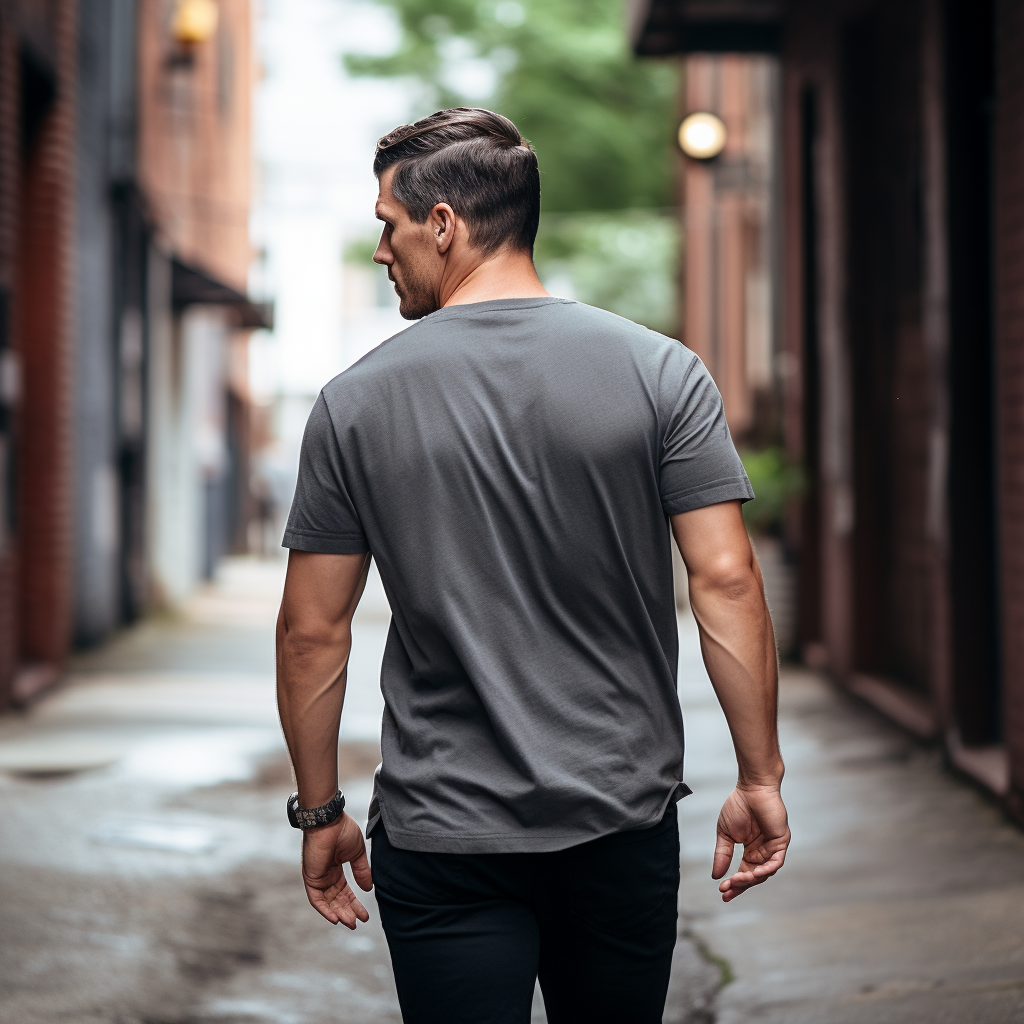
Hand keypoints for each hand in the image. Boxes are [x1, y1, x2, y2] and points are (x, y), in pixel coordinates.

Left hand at [301, 812, 372, 927]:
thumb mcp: (357, 853)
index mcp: (336, 868)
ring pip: (328, 902)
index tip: (365, 914)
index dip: (355, 903)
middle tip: (358, 922)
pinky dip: (325, 910)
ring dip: (339, 913)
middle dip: (348, 911)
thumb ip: (362, 871)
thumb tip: (369, 888)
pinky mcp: (311, 878)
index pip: (345, 892)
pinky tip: (336, 919)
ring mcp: (318, 877)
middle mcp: (326, 875)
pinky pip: (316, 899)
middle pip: (337, 900)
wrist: (329, 821)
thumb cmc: (342, 830)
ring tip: (351, 923)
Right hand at [713, 784, 789, 902]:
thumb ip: (722, 854)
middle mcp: (763, 852)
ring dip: (751, 878)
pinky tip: (755, 874)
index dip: (734, 883)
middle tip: (727, 891)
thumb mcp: (725, 833)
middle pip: (754, 876)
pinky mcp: (781, 842)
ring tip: (737, 880)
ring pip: (765, 872)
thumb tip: (715, 875)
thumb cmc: (739, 806)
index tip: (721, 892)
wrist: (751, 788)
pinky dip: (766, 869)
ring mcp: (773, 848)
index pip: (744, 872)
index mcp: (751, 850)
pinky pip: (776, 862)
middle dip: (740, 885)